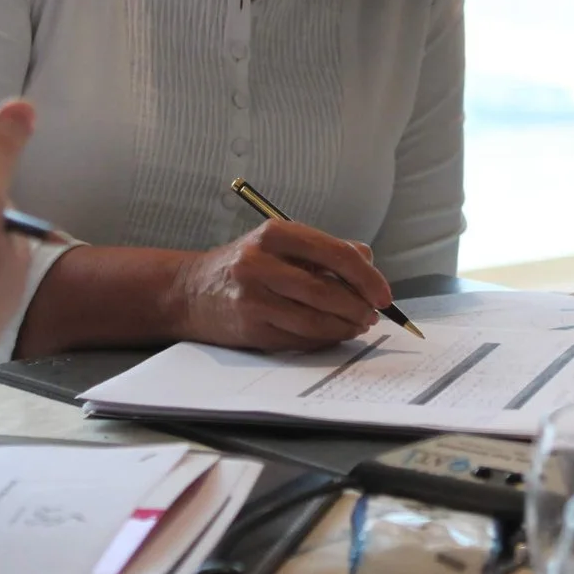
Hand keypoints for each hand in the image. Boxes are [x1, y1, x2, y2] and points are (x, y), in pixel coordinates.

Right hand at [170, 221, 388, 350]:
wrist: (190, 292)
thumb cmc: (246, 265)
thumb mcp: (280, 244)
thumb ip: (325, 250)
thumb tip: (368, 262)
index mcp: (275, 233)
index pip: (336, 253)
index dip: (368, 277)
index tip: (383, 294)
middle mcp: (261, 262)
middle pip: (327, 290)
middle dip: (359, 306)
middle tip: (373, 314)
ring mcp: (253, 296)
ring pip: (315, 318)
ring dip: (345, 326)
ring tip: (357, 325)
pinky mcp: (250, 326)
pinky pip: (299, 338)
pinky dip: (323, 339)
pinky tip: (332, 334)